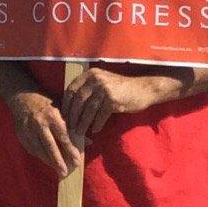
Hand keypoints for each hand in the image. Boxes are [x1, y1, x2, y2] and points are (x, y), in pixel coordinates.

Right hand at [6, 90, 78, 179]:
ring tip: (58, 171)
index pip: (63, 136)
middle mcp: (39, 123)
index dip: (70, 150)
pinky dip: (40, 155)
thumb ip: (74, 126)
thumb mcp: (62, 110)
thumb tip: (89, 142)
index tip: (77, 162)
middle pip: (50, 145)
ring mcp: (28, 129)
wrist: (23, 97)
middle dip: (58, 160)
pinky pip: (31, 148)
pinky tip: (47, 161)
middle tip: (65, 172)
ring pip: (39, 149)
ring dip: (49, 161)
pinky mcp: (21, 134)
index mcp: (52, 116)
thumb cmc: (47, 104)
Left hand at [62, 66, 179, 142]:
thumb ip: (88, 88)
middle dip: (72, 116)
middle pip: (78, 101)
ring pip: (88, 110)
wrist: (144, 89)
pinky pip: (100, 116)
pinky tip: (95, 130)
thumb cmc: (121, 88)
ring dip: (82, 123)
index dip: (66, 104)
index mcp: (91, 74)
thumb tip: (71, 105)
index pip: (71, 89)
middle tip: (69, 127)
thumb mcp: (103, 81)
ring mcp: (105, 90)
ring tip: (79, 132)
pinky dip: (97, 124)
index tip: (63, 115)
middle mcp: (96, 80)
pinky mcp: (113, 101)